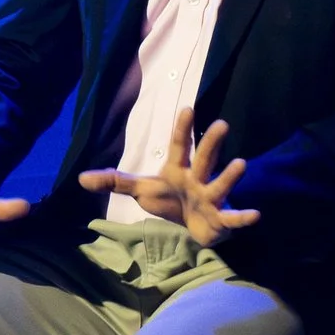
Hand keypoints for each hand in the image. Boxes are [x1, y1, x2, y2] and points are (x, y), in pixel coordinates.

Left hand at [77, 109, 261, 246]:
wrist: (192, 227)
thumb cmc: (170, 200)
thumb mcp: (141, 190)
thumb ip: (114, 182)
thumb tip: (80, 178)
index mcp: (179, 170)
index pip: (179, 146)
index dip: (182, 129)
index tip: (188, 108)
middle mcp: (198, 179)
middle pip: (204, 158)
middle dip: (211, 142)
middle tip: (221, 123)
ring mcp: (211, 198)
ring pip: (221, 184)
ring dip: (230, 176)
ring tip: (241, 163)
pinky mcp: (220, 220)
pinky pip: (233, 218)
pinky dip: (244, 217)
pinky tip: (255, 214)